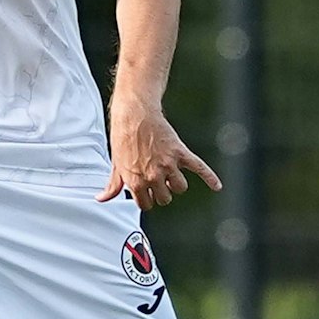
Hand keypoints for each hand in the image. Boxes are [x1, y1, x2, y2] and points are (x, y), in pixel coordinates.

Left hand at [98, 97, 221, 209]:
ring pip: (180, 187)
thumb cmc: (123, 138)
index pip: (147, 205)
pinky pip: (199, 168)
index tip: (146, 191)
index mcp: (136, 181)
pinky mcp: (180, 152)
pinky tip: (216, 186)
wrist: (134, 114)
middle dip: (161, 191)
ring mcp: (168, 164)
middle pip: (165, 198)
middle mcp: (153, 175)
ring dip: (176, 183)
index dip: (147, 198)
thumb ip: (112, 185)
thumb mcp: (115, 164)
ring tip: (170, 174)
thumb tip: (101, 198)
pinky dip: (210, 177)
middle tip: (157, 180)